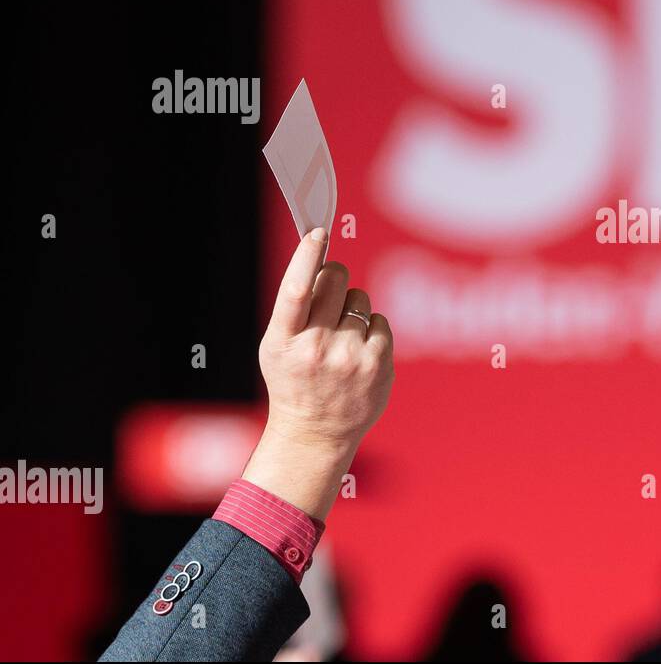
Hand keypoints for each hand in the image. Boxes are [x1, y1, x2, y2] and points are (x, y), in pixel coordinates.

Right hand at [242, 228, 393, 518]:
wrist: (316, 431)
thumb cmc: (294, 379)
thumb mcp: (277, 345)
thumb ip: (294, 304)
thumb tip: (319, 252)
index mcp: (283, 340)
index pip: (296, 289)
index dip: (307, 256)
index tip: (318, 232)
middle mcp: (315, 347)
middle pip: (336, 279)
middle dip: (335, 277)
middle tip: (330, 296)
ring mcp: (350, 356)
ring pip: (361, 298)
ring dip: (353, 309)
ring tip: (341, 338)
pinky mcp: (378, 363)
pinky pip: (380, 320)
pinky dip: (371, 329)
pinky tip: (358, 351)